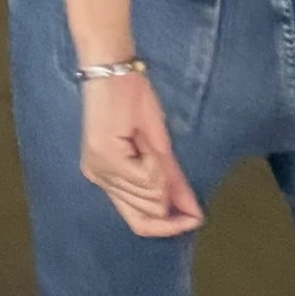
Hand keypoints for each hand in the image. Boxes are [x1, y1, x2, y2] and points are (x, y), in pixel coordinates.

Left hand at [80, 76, 203, 237]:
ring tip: (144, 139)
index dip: (169, 227)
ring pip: (151, 198)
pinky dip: (155, 161)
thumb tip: (195, 215)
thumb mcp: (158, 149)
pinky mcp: (105, 157)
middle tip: (154, 149)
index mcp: (108, 179)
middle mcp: (99, 179)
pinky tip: (141, 138)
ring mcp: (99, 170)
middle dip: (167, 186)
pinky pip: (147, 179)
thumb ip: (172, 183)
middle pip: (150, 212)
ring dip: (160, 169)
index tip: (195, 218)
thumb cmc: (132, 101)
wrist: (115, 68)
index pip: (139, 223)